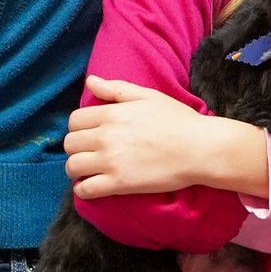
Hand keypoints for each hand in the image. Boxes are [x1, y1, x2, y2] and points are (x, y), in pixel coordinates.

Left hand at [65, 77, 269, 199]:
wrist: (200, 148)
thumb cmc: (179, 120)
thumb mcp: (148, 96)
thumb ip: (116, 89)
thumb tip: (90, 81)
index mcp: (112, 113)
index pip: (74, 120)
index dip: (79, 128)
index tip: (89, 135)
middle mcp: (106, 136)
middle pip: (70, 144)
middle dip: (77, 148)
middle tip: (90, 153)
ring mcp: (111, 161)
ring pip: (72, 167)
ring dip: (77, 169)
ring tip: (89, 171)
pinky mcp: (119, 184)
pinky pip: (85, 190)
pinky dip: (83, 190)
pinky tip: (92, 187)